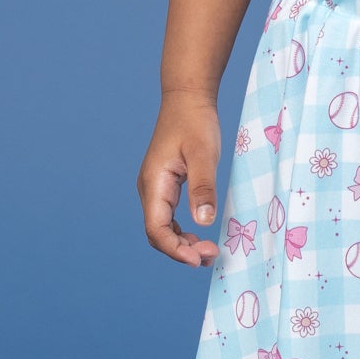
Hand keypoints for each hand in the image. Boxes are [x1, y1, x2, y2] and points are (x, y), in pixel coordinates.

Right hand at [137, 90, 221, 267]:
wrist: (187, 98)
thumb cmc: (196, 122)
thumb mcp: (204, 154)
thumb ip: (203, 187)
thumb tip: (204, 221)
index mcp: (154, 184)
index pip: (156, 230)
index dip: (175, 250)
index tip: (198, 259)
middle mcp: (149, 189)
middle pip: (157, 233)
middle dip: (181, 251)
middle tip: (210, 256)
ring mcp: (155, 188)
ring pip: (161, 228)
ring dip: (181, 243)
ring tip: (207, 252)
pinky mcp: (165, 185)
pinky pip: (167, 217)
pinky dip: (181, 231)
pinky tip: (198, 236)